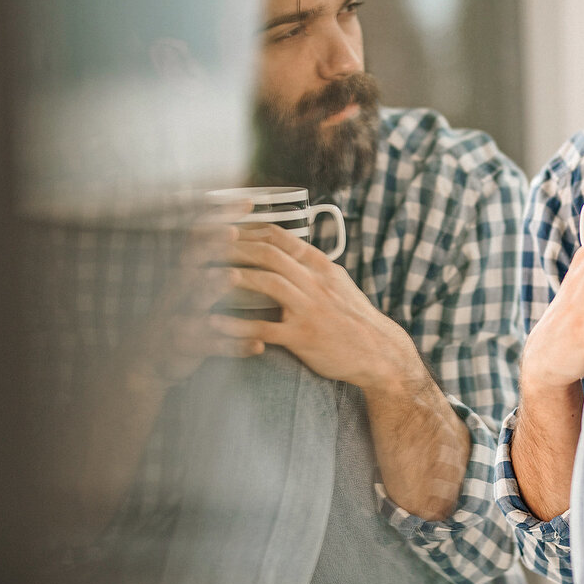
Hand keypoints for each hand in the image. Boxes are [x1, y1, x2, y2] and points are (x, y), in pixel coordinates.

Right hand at [124, 206, 263, 392]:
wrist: (147, 363)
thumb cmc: (179, 317)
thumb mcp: (188, 287)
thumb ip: (209, 260)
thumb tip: (238, 228)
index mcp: (182, 276)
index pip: (199, 240)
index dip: (219, 219)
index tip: (247, 201)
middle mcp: (175, 293)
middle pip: (189, 263)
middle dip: (209, 247)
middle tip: (231, 231)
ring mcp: (176, 320)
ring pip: (193, 303)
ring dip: (210, 289)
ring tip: (230, 276)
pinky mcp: (182, 350)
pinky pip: (209, 347)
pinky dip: (232, 345)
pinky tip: (258, 344)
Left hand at [208, 224, 421, 390]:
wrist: (378, 352)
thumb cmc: (354, 318)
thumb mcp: (338, 283)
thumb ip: (312, 267)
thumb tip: (288, 250)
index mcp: (321, 267)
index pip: (282, 237)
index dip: (248, 231)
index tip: (225, 232)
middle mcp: (316, 282)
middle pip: (269, 254)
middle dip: (233, 249)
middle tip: (205, 250)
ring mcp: (310, 309)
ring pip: (267, 283)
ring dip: (233, 277)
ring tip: (206, 277)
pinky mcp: (304, 337)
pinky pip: (265, 328)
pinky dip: (237, 325)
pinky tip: (214, 323)